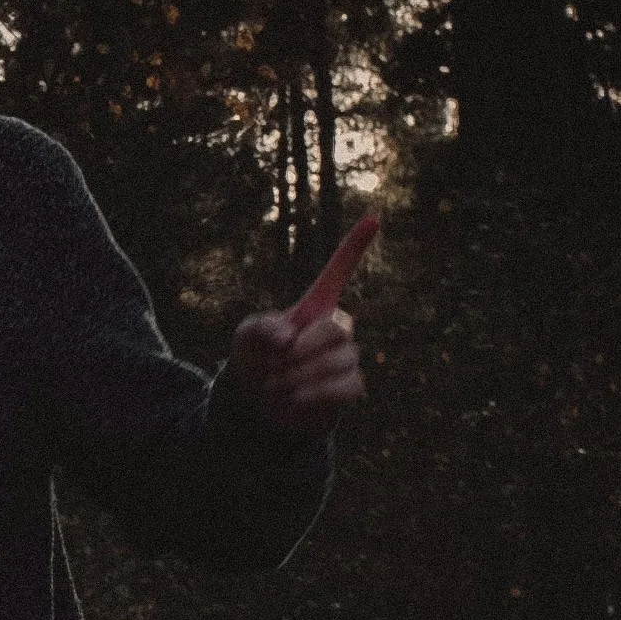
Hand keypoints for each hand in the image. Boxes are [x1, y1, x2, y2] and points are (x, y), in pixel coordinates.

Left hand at [222, 209, 377, 440]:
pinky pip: (347, 386)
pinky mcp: (350, 386)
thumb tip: (288, 336)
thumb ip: (260, 328)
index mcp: (314, 307)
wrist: (258, 402)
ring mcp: (346, 357)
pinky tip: (294, 398)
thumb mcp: (246, 337)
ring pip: (342, 360)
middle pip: (339, 327)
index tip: (374, 217)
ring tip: (277, 385)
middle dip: (306, 347)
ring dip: (301, 375)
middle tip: (278, 362)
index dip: (355, 245)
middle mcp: (336, 327)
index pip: (338, 271)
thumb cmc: (255, 359)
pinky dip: (315, 393)